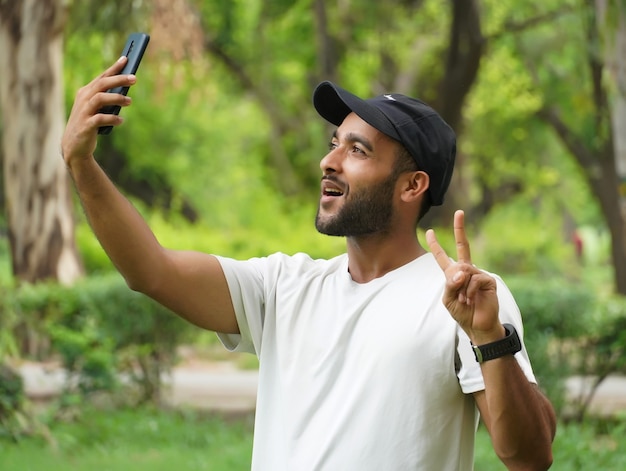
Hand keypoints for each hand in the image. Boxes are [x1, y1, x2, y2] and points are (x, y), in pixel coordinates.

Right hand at [61, 57, 135, 167]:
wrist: (74, 146)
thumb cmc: (89, 124)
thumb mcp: (97, 109)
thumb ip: (108, 99)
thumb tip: (126, 91)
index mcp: (86, 92)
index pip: (102, 77)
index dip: (114, 68)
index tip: (126, 59)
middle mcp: (83, 99)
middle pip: (101, 84)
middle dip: (118, 79)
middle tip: (134, 79)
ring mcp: (83, 112)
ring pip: (100, 98)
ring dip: (117, 98)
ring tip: (130, 101)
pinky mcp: (86, 125)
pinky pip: (100, 119)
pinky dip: (112, 118)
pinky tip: (121, 121)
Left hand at [425, 210, 503, 344]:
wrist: (478, 326)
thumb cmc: (462, 313)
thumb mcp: (448, 298)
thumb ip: (450, 283)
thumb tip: (461, 270)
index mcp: (453, 275)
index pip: (442, 257)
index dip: (435, 245)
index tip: (429, 232)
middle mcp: (466, 270)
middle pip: (463, 246)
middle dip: (460, 229)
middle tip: (459, 212)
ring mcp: (478, 274)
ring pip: (464, 270)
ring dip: (461, 287)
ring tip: (465, 300)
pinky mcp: (488, 280)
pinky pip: (474, 278)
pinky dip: (470, 290)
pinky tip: (473, 298)